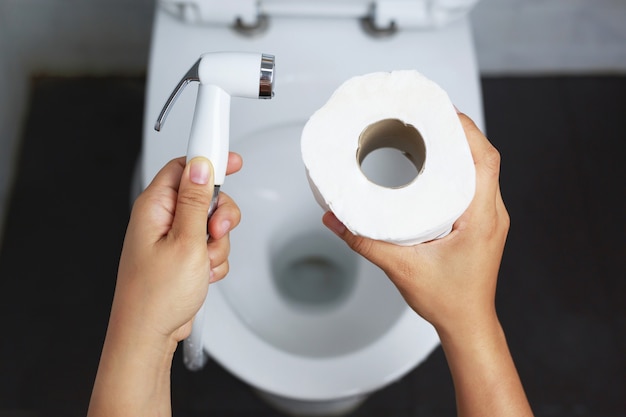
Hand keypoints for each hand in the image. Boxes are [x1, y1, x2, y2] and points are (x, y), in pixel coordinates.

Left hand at [112, 154, 241, 347]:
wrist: (149, 336)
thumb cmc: (155, 296)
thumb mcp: (185, 242)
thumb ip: (197, 201)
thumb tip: (202, 165)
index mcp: (155, 207)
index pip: (185, 167)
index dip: (210, 160)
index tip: (233, 161)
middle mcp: (162, 219)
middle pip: (205, 196)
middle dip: (220, 215)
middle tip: (216, 232)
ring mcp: (173, 239)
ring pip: (212, 224)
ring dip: (217, 244)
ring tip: (203, 263)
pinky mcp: (182, 256)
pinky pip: (210, 247)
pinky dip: (213, 260)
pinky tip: (203, 275)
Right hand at [323, 113, 507, 332]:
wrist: (467, 324)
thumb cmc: (449, 301)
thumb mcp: (401, 268)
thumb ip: (364, 242)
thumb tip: (336, 220)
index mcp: (481, 219)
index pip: (485, 160)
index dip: (466, 129)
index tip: (443, 110)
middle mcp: (492, 214)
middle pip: (485, 156)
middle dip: (460, 129)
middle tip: (431, 114)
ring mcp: (490, 218)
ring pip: (482, 169)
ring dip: (461, 147)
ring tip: (433, 132)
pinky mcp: (482, 223)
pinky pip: (476, 183)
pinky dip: (460, 166)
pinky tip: (439, 164)